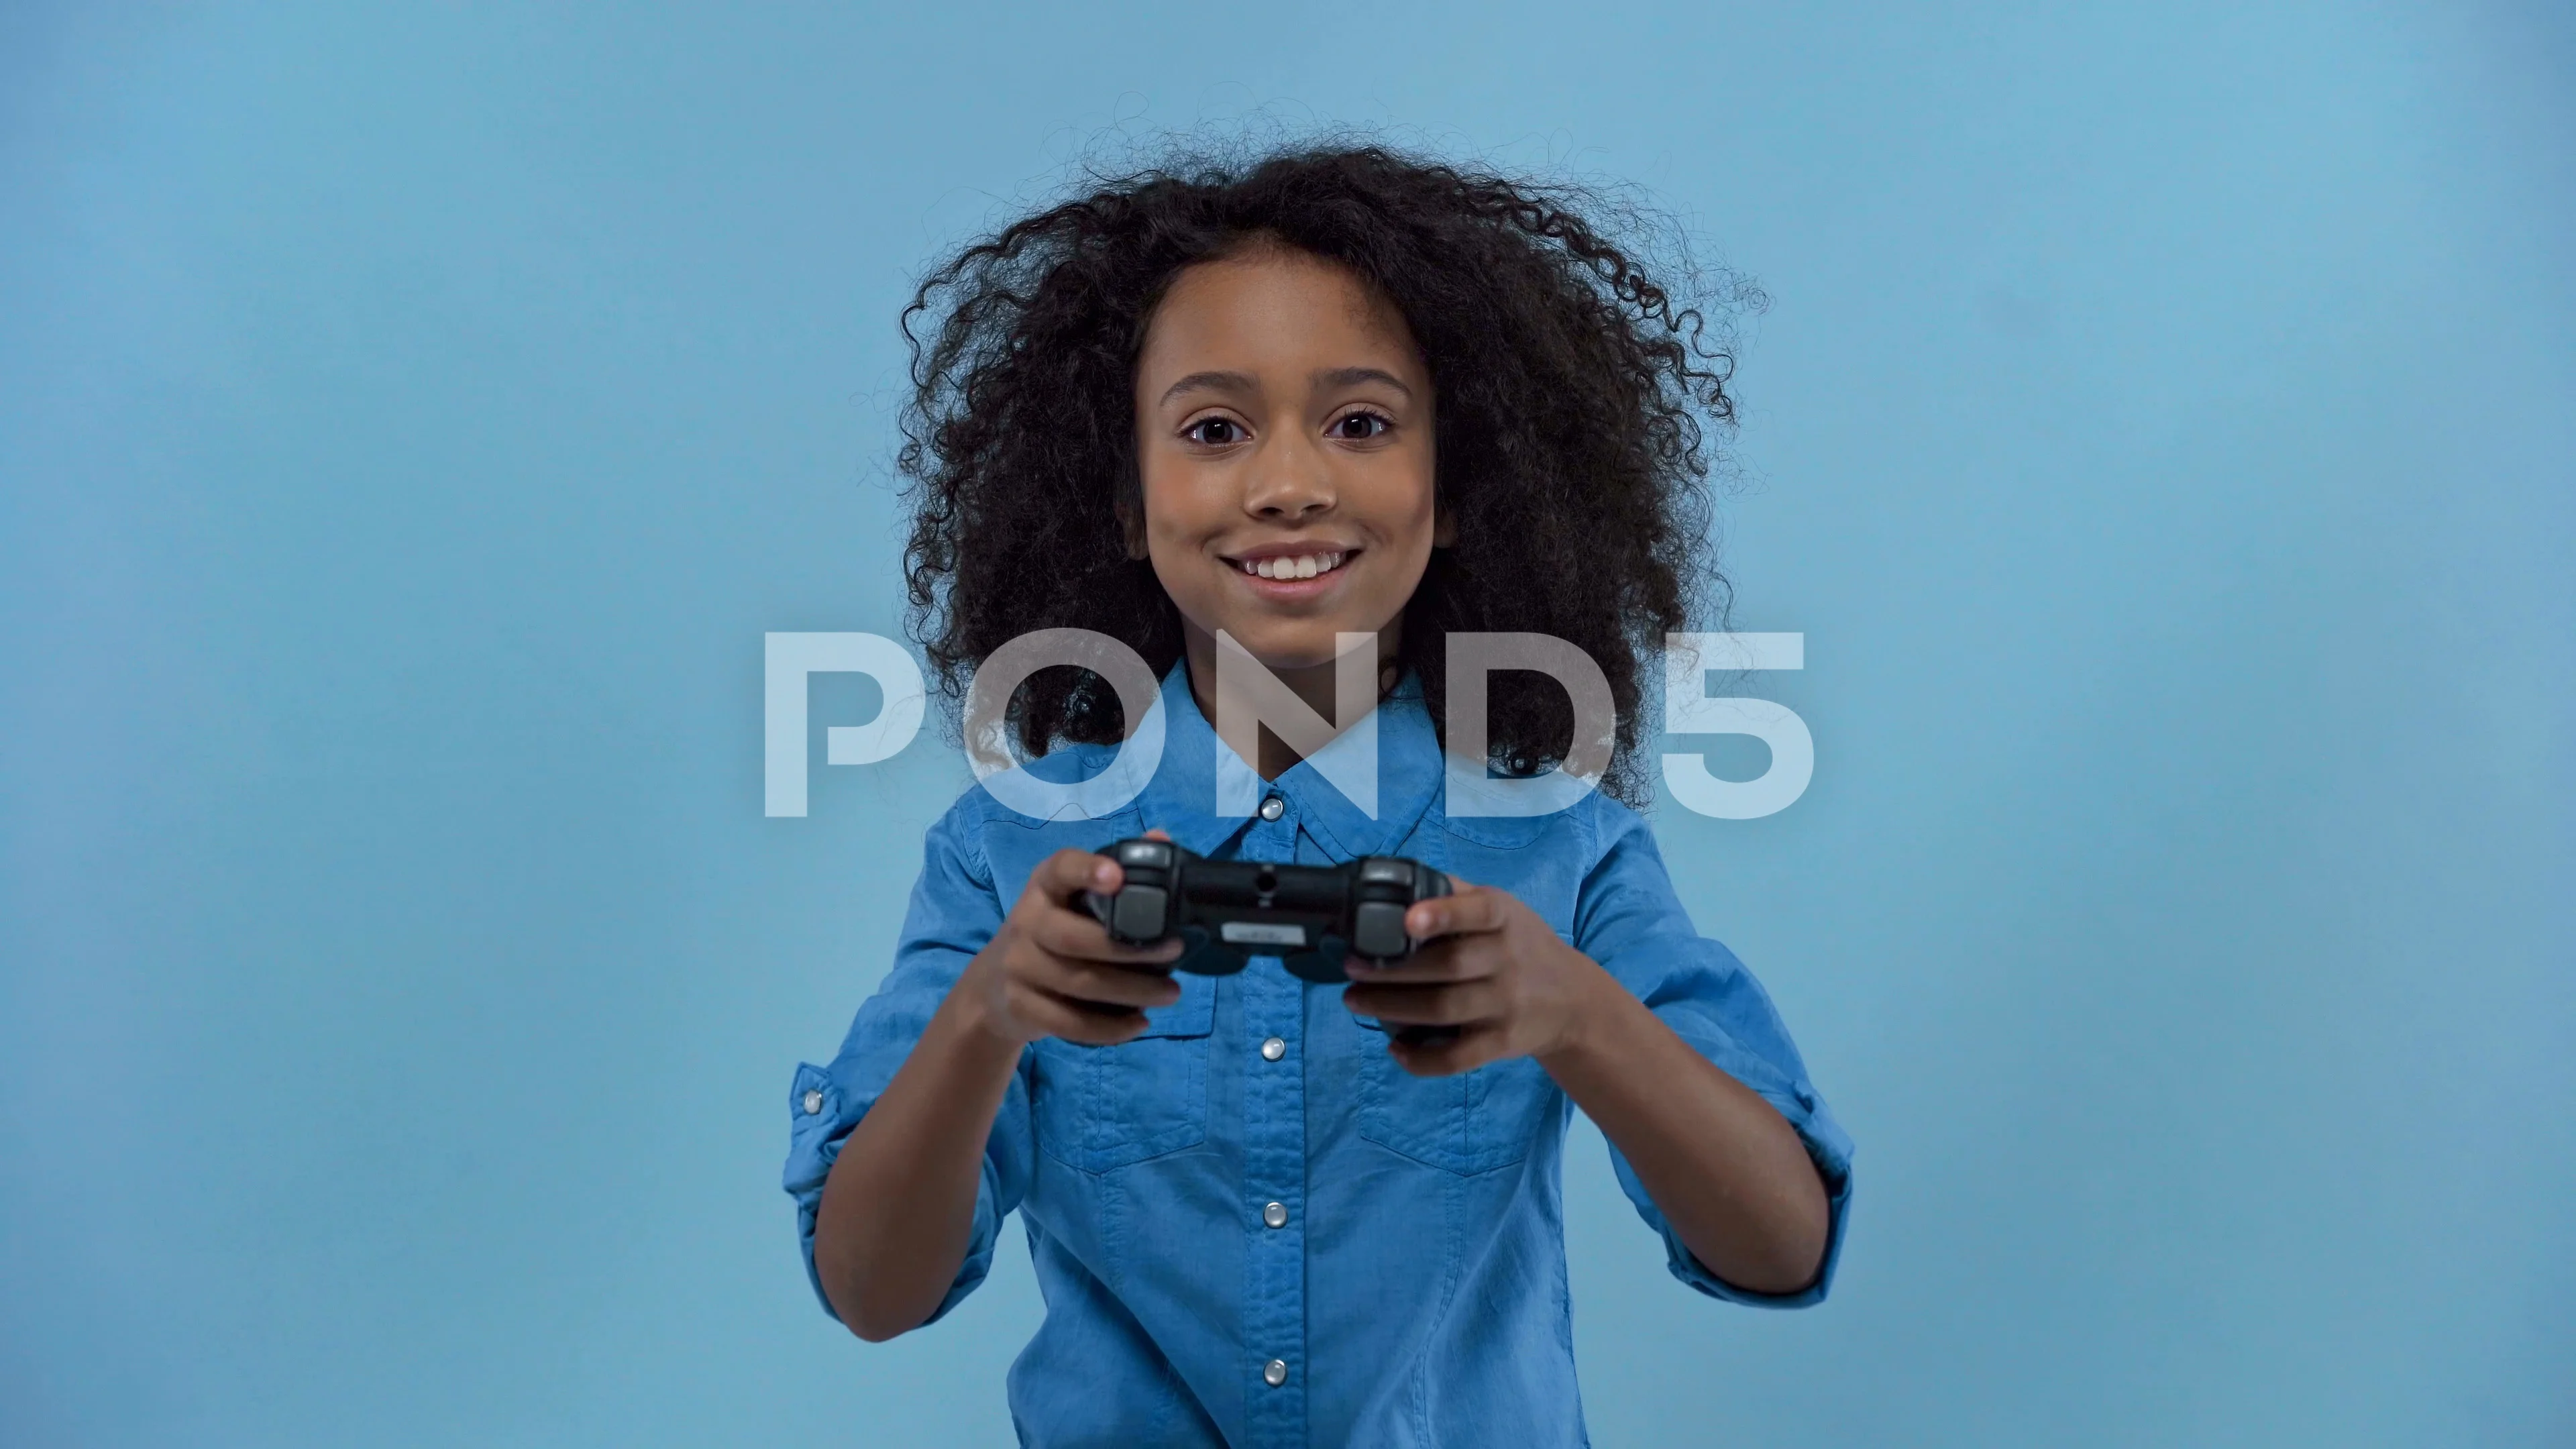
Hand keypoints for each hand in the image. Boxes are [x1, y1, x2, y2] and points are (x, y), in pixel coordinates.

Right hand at [959, 832, 1186, 1046]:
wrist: (993, 987)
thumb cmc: (1052, 932)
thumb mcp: (1074, 899)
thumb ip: (1116, 870)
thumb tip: (1160, 838)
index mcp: (1044, 887)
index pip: (1060, 870)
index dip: (1087, 870)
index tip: (1118, 876)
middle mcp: (1025, 922)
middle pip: (1074, 938)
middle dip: (1129, 948)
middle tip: (1175, 951)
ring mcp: (1018, 967)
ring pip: (1078, 983)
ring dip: (1132, 991)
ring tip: (1171, 993)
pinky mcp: (1020, 1006)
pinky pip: (1069, 1022)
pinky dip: (1109, 1028)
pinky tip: (1139, 1024)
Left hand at [1340, 877, 1614, 1075]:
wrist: (1571, 1000)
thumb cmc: (1520, 944)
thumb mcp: (1501, 908)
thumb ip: (1455, 894)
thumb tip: (1396, 879)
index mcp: (1504, 918)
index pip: (1477, 911)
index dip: (1443, 914)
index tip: (1408, 919)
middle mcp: (1508, 961)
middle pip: (1447, 966)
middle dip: (1392, 969)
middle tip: (1351, 968)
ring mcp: (1507, 1005)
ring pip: (1444, 1010)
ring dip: (1392, 1007)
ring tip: (1354, 1000)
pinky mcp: (1502, 1043)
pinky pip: (1459, 1057)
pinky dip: (1423, 1058)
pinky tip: (1394, 1049)